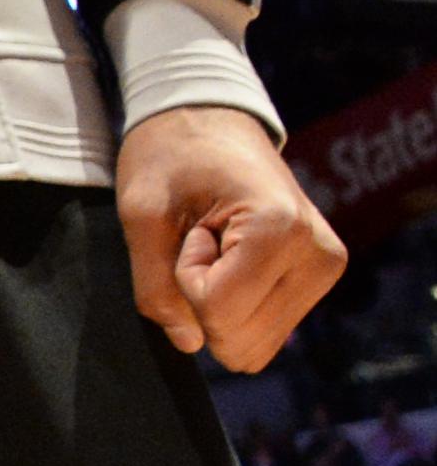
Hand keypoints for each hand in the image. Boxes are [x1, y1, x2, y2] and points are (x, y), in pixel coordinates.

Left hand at [117, 104, 345, 371]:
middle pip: (240, 341)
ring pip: (255, 347)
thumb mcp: (141, 213)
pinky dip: (237, 306)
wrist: (207, 119)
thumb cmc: (169, 155)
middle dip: (201, 301)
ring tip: (217, 246)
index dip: (183, 280)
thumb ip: (154, 285)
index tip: (191, 232)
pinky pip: (265, 332)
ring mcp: (325, 269)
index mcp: (279, 227)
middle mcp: (317, 254)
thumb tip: (187, 344)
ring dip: (218, 305)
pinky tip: (232, 258)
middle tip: (201, 241)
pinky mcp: (320, 279)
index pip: (218, 311)